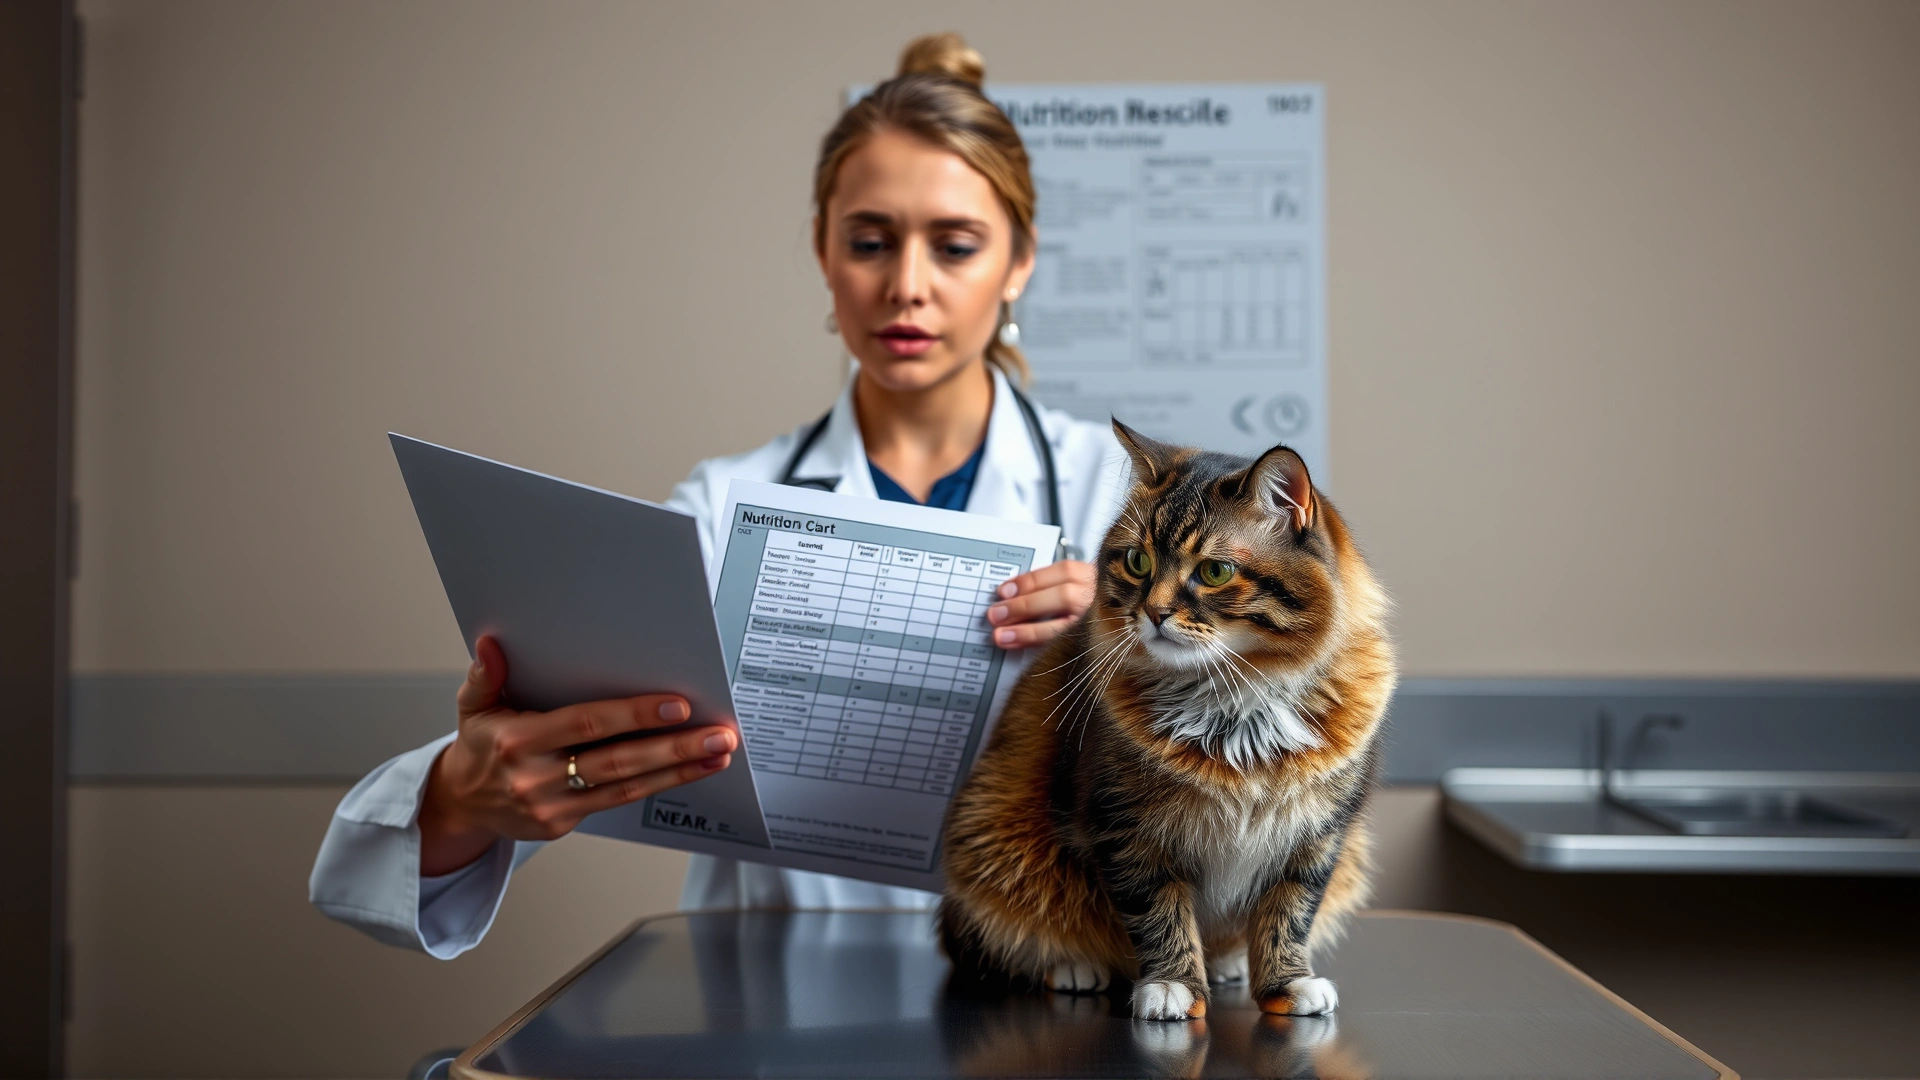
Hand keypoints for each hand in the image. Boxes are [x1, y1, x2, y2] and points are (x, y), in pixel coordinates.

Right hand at [417, 634, 736, 874]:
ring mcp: (552, 805)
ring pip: (627, 786)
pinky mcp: (564, 824)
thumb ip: (484, 676)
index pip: (586, 724)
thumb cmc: (480, 745)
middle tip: (717, 734)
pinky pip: (619, 800)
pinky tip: (690, 770)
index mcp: (517, 741)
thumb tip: (491, 645)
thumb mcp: (473, 707)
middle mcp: (536, 777)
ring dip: (678, 770)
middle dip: (673, 748)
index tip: (676, 706)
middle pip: (617, 760)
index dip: (633, 716)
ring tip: (718, 753)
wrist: (461, 803)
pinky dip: (659, 785)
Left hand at [986, 560, 1095, 649]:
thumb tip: (1013, 595)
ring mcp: (1100, 622)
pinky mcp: (1097, 644)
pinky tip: (1021, 646)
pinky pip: (1067, 646)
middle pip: (1063, 597)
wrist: (1118, 626)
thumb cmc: (1090, 603)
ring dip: (1029, 630)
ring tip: (1003, 636)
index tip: (1004, 591)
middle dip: (1025, 605)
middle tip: (996, 614)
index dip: (1030, 581)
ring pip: (1066, 624)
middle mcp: (1099, 598)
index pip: (1063, 573)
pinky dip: (1042, 645)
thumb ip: (1051, 587)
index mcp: (1093, 577)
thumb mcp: (1076, 586)